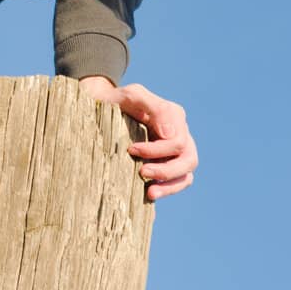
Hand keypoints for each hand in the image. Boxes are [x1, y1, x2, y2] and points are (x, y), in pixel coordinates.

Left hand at [79, 76, 197, 201]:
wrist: (101, 108)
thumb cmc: (116, 100)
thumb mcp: (131, 96)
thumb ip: (154, 107)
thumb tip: (170, 135)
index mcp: (174, 115)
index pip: (177, 141)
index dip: (156, 150)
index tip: (131, 149)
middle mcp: (180, 133)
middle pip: (188, 159)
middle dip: (166, 170)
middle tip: (142, 172)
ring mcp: (176, 151)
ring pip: (186, 174)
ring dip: (170, 185)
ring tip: (150, 193)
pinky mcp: (168, 164)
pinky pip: (178, 182)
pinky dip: (168, 189)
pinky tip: (150, 193)